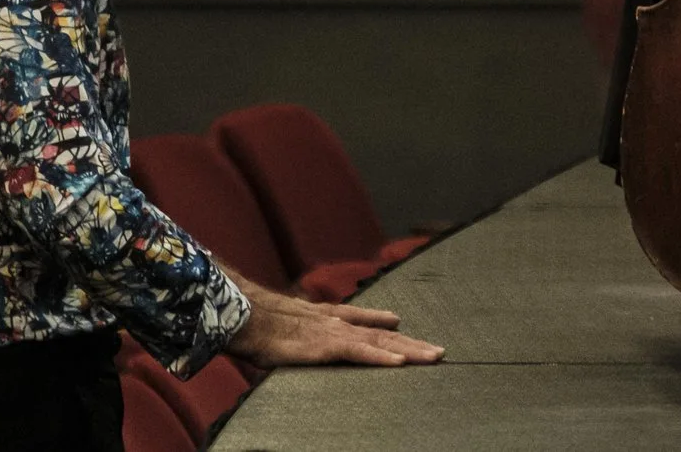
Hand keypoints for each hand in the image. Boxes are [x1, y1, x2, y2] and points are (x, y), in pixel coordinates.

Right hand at [226, 292, 442, 367]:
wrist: (242, 316)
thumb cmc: (254, 324)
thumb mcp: (279, 328)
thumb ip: (292, 333)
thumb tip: (286, 339)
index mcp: (323, 318)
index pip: (360, 320)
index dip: (383, 322)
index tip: (401, 323)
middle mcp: (335, 322)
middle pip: (382, 334)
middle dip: (412, 342)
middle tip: (439, 351)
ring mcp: (334, 333)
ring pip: (380, 343)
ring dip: (410, 350)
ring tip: (434, 357)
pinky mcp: (327, 347)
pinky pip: (360, 354)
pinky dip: (382, 359)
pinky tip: (402, 364)